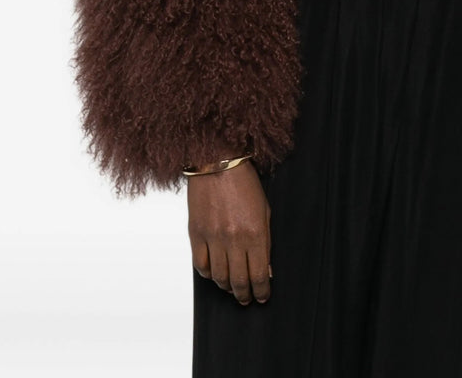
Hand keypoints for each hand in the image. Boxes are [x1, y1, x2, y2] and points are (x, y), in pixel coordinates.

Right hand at [187, 160, 272, 304]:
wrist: (217, 162)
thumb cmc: (244, 182)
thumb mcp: (264, 209)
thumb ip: (266, 241)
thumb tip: (266, 269)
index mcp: (255, 233)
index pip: (259, 274)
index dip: (262, 290)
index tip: (262, 296)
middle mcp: (234, 239)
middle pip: (239, 281)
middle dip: (244, 295)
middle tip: (247, 298)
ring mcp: (213, 237)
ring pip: (219, 277)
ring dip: (227, 287)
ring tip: (232, 288)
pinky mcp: (196, 234)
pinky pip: (200, 265)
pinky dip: (208, 274)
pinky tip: (215, 273)